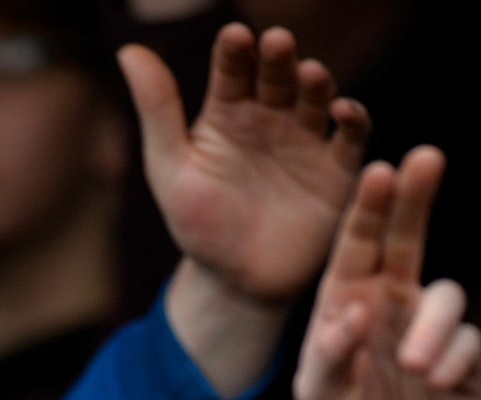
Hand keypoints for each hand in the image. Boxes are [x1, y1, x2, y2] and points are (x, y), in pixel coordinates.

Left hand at [122, 24, 370, 306]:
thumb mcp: (170, 169)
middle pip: (278, 75)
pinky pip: (350, 137)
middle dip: (278, 58)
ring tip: (310, 73)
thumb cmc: (199, 224)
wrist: (236, 282)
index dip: (234, 52)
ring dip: (316, 83)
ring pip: (315, 98)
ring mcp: (306, 139)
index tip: (234, 37)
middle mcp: (271, 116)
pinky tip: (343, 111)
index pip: (232, 69)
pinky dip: (352, 120)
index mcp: (229, 111)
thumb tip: (128, 50)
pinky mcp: (337, 168)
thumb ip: (157, 110)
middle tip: (277, 41)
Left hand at [293, 147, 480, 399]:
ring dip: (432, 327)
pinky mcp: (465, 360)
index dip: (369, 210)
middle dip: (415, 200)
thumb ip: (328, 357)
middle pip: (407, 240)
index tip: (378, 172)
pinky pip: (468, 342)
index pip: (356, 248)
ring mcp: (429, 331)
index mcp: (345, 307)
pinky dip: (453, 360)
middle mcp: (389, 308)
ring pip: (445, 296)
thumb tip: (353, 311)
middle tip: (426, 158)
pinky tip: (436, 387)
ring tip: (414, 368)